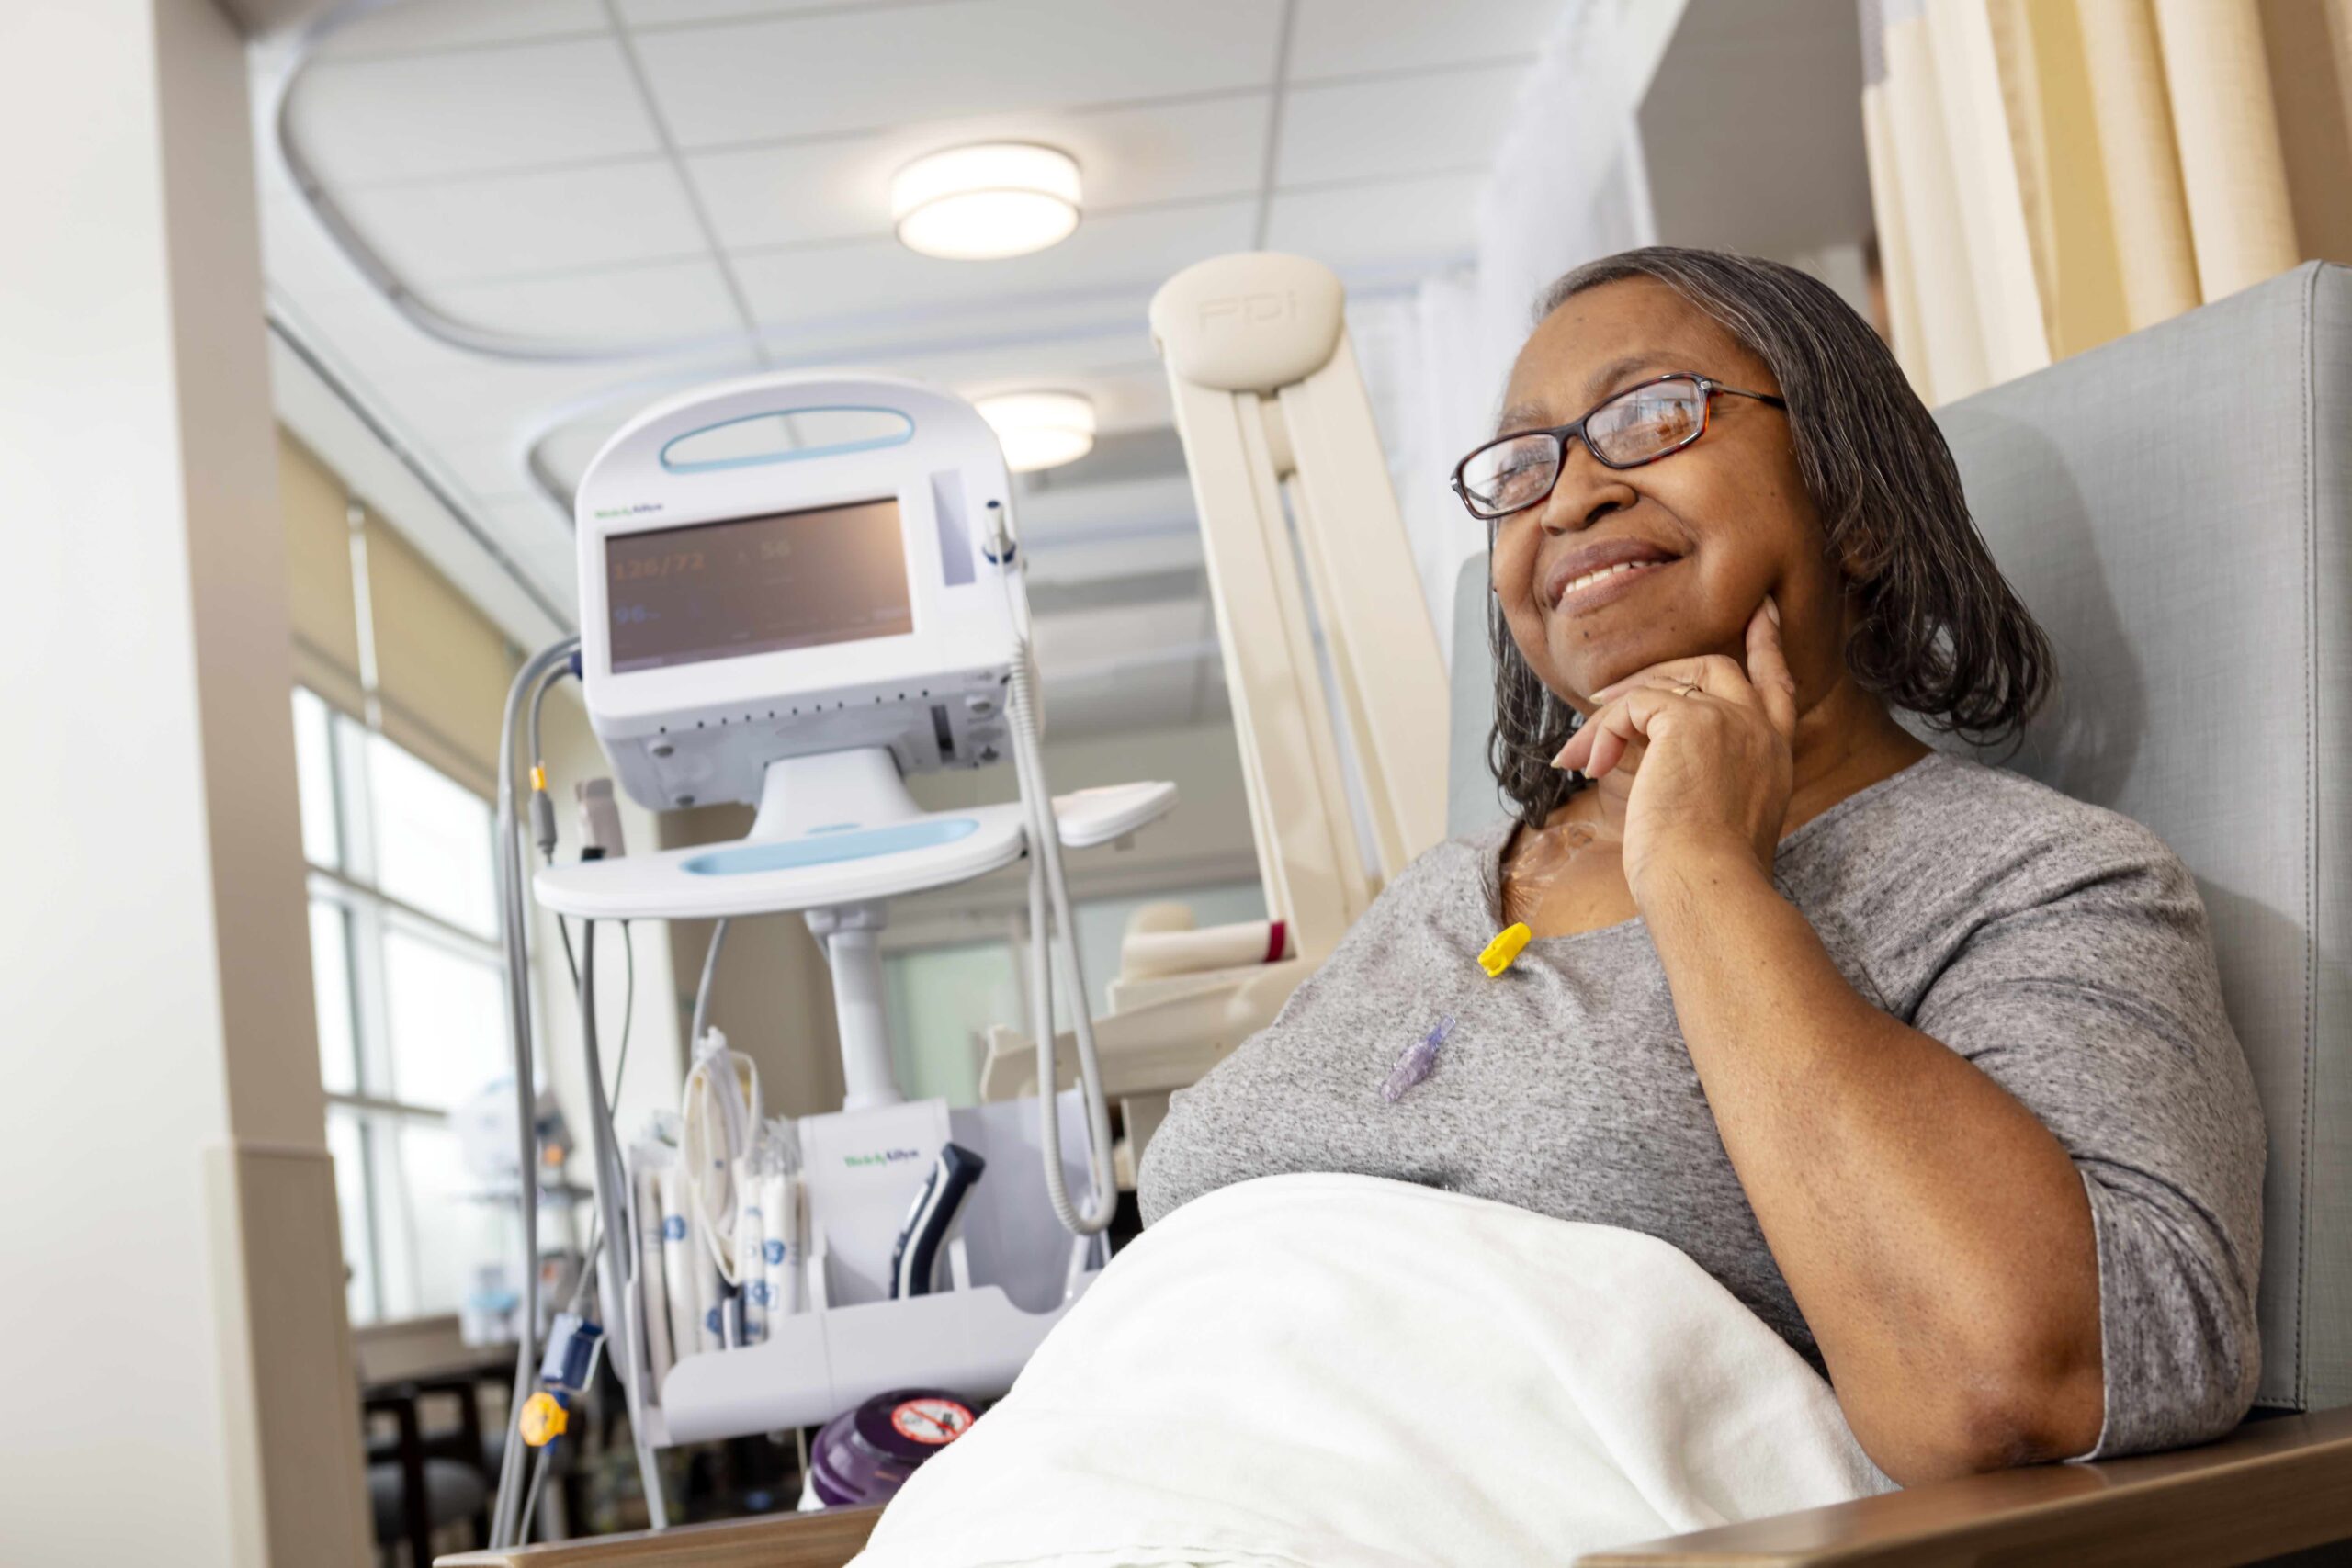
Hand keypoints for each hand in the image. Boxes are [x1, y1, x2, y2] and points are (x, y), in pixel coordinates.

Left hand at [1550, 596, 1798, 897]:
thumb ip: (1700, 776)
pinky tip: (1590, 764)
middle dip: (1666, 669)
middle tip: (1611, 688)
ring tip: (1580, 754)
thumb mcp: (1716, 818)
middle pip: (1717, 668)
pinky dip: (1605, 730)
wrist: (1707, 887)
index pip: (1778, 687)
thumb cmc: (1704, 874)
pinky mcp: (1691, 721)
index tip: (1762, 615)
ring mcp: (1729, 720)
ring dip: (1612, 718)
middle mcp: (1760, 731)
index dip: (1767, 649)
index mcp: (1775, 756)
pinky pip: (1635, 704)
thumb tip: (1638, 754)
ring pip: (1661, 688)